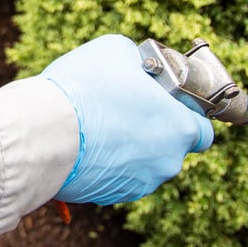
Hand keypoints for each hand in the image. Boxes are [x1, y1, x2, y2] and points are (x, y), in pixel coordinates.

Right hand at [44, 34, 212, 204]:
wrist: (44, 132)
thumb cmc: (86, 88)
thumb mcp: (116, 50)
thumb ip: (139, 61)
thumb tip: (137, 67)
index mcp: (180, 128)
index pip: (203, 130)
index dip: (186, 114)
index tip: (165, 103)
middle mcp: (167, 163)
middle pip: (169, 146)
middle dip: (151, 128)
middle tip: (123, 107)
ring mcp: (138, 184)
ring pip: (140, 162)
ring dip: (126, 146)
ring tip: (97, 124)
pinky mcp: (108, 196)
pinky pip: (114, 176)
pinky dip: (104, 163)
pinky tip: (82, 143)